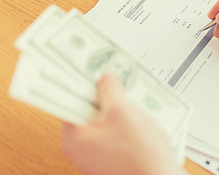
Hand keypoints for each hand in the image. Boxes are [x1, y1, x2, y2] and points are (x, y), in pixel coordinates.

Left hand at [62, 74, 187, 174]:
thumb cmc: (140, 154)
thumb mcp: (123, 112)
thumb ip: (111, 91)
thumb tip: (106, 80)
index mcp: (75, 139)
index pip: (68, 103)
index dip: (79, 84)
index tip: (85, 70)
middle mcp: (81, 151)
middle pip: (86, 112)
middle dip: (101, 96)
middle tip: (112, 83)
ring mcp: (97, 157)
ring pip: (101, 123)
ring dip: (113, 109)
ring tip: (127, 99)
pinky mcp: (112, 159)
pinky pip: (112, 134)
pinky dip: (121, 123)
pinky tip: (135, 117)